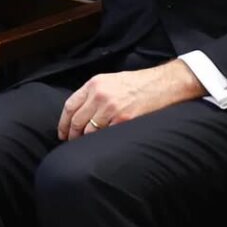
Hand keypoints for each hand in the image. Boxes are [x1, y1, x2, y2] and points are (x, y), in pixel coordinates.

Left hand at [57, 61, 204, 140]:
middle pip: (77, 120)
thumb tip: (80, 111)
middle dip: (72, 134)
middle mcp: (100, 95)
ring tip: (85, 145)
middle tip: (71, 143)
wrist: (163, 83)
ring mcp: (111, 108)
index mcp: (94, 84)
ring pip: (89, 130)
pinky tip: (102, 144)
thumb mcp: (110, 80)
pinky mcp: (124, 119)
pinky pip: (106, 134)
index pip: (70, 106)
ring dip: (86, 140)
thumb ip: (94, 93)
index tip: (62, 132)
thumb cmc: (138, 83)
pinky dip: (102, 141)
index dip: (63, 122)